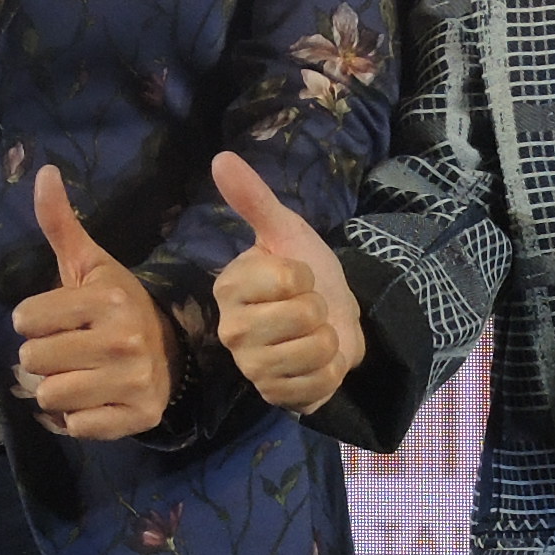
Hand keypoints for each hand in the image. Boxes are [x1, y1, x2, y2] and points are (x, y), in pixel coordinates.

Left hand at [11, 165, 177, 440]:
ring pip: (48, 396)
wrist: (171, 353)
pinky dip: (79, 417)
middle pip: (32, 361)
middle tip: (72, 349)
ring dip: (57, 389)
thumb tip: (43, 172)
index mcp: (107, 300)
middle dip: (44, 356)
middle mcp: (121, 341)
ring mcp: (131, 382)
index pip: (25, 319)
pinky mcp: (136, 417)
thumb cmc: (118, 308)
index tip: (62, 319)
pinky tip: (97, 399)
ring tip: (82, 374)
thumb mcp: (91, 265)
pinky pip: (74, 426)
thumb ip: (61, 224)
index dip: (35, 320)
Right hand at [209, 151, 363, 412]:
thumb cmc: (305, 271)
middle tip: (308, 308)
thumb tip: (221, 158)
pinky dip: (331, 371)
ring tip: (314, 334)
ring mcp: (253, 368)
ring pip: (315, 351)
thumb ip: (254, 199)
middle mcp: (232, 331)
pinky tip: (317, 362)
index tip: (296, 276)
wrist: (333, 315)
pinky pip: (320, 384)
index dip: (305, 275)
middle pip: (305, 316)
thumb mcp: (286, 230)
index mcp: (229, 288)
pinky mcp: (277, 396)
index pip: (288, 279)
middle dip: (321, 309)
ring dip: (329, 340)